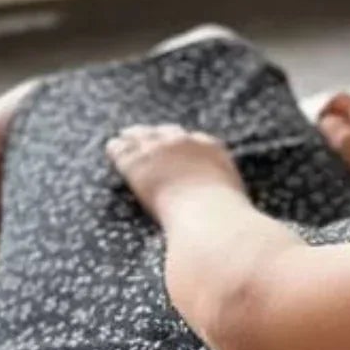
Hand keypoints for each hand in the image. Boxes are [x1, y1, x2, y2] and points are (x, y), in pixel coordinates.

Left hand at [105, 123, 245, 219]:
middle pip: (165, 131)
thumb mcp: (234, 200)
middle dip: (156, 136)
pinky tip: (112, 148)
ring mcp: (159, 149)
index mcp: (211, 148)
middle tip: (146, 140)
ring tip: (124, 139)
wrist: (206, 216)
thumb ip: (228, 196)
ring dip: (133, 138)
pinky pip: (121, 148)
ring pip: (139, 135)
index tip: (176, 148)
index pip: (192, 138)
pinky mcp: (137, 161)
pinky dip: (117, 148)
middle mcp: (185, 142)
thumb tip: (237, 216)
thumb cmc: (224, 217)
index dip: (181, 143)